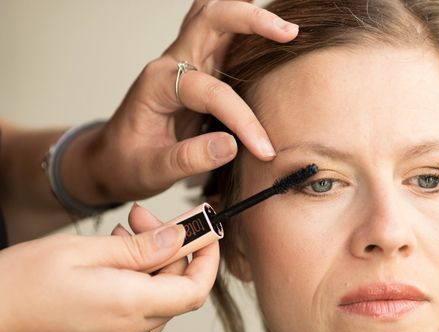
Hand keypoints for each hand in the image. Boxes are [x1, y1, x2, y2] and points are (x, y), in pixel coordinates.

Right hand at [0, 212, 217, 331]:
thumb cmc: (16, 288)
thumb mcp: (81, 252)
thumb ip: (138, 248)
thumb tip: (179, 239)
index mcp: (131, 306)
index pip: (196, 288)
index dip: (207, 258)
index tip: (205, 230)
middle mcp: (131, 330)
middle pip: (178, 289)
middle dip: (172, 248)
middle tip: (143, 216)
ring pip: (157, 297)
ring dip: (152, 262)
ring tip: (120, 232)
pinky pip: (136, 309)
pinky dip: (136, 281)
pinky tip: (111, 258)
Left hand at [63, 0, 298, 205]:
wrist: (109, 160)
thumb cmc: (126, 164)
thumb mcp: (152, 170)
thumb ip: (189, 159)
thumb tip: (231, 145)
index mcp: (158, 84)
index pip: (211, 92)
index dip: (243, 121)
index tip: (265, 150)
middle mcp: (172, 63)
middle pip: (210, 18)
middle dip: (251, 19)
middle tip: (289, 32)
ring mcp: (185, 62)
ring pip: (215, 16)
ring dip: (248, 14)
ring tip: (286, 28)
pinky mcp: (198, 70)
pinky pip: (222, 36)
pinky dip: (245, 29)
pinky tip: (269, 38)